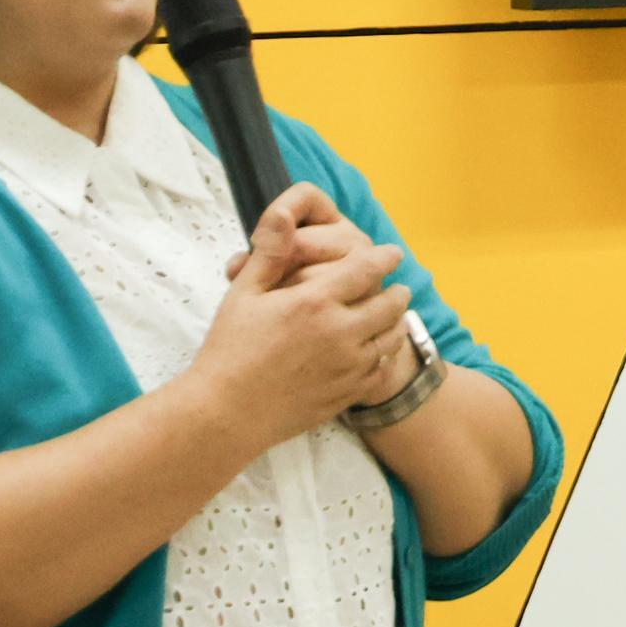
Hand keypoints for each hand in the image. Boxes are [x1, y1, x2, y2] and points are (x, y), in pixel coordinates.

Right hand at [189, 201, 411, 457]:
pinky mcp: (346, 394)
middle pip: (389, 304)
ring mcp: (346, 367)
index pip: (366, 269)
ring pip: (390, 338)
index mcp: (314, 301)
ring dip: (396, 322)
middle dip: (397, 292)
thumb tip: (283, 213)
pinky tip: (379, 352)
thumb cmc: (229, 350)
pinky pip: (381, 371)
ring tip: (394, 317)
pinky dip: (385, 357)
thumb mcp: (244, 294)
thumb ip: (271, 252)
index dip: (384, 258)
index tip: (392, 253)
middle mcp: (339, 332)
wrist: (226, 413)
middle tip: (399, 287)